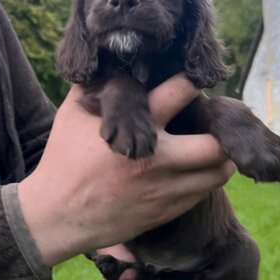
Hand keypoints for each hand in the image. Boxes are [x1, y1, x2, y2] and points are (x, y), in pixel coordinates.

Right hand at [18, 73, 235, 266]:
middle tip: (217, 124)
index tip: (196, 81)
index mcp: (136, 128)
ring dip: (221, 158)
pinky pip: (202, 195)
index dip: (193, 82)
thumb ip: (95, 86)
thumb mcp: (72, 114)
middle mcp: (158, 160)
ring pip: (218, 174)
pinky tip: (196, 171)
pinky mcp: (165, 212)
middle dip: (222, 131)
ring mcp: (164, 190)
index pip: (181, 93)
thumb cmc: (63, 160)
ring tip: (214, 148)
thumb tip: (110, 63)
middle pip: (217, 146)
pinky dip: (206, 180)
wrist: (57, 216)